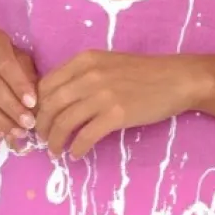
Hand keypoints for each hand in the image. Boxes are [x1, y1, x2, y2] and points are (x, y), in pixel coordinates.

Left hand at [34, 51, 202, 159]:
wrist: (177, 79)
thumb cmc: (144, 73)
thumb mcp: (108, 64)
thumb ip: (83, 76)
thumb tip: (60, 99)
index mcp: (84, 60)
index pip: (46, 84)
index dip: (37, 106)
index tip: (38, 119)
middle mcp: (89, 75)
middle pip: (50, 105)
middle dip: (41, 126)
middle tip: (42, 139)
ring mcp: (102, 95)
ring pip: (64, 122)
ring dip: (55, 141)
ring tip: (55, 151)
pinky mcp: (116, 115)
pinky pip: (85, 136)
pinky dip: (76, 148)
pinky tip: (75, 154)